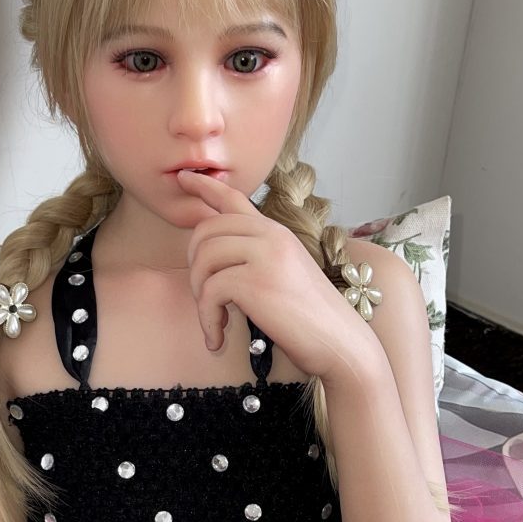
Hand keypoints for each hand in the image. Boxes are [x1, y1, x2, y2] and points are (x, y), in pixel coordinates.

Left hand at [177, 170, 374, 382]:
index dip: (203, 186)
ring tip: (214, 320)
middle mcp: (271, 235)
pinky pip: (210, 291)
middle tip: (204, 297)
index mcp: (276, 232)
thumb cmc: (310, 319)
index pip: (233, 198)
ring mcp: (265, 256)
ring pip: (203, 259)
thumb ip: (255, 258)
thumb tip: (212, 258)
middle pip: (206, 230)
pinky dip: (207, 319)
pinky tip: (217, 339)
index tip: (182, 177)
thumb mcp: (283, 275)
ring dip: (200, 295)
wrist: (339, 344)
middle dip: (194, 266)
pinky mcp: (255, 282)